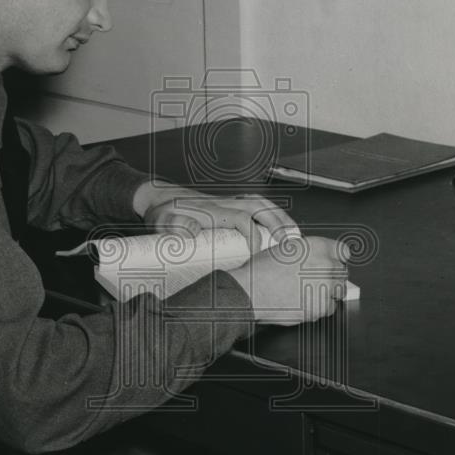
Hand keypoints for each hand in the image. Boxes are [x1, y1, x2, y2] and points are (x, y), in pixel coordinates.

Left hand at [133, 182, 300, 251]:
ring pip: (261, 204)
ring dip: (280, 217)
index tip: (258, 255)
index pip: (241, 219)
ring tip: (294, 234)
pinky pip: (256, 205)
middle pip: (259, 207)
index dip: (253, 236)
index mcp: (211, 210)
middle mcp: (224, 203)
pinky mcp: (230, 204)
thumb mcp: (162, 221)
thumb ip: (173, 226)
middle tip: (293, 243)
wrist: (159, 199)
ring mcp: (228, 202)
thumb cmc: (163, 214)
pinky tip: (279, 226)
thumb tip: (192, 231)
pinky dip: (272, 213)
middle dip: (279, 223)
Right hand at [226, 236, 349, 326]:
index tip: (334, 263)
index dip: (337, 258)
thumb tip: (315, 257)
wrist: (251, 292)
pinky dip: (322, 307)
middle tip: (317, 280)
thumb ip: (307, 251)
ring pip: (340, 290)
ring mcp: (325, 286)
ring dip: (330, 291)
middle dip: (332, 276)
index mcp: (317, 246)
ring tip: (312, 292)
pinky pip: (331, 307)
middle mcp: (324, 265)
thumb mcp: (285, 249)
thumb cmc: (261, 271)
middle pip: (342, 272)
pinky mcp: (321, 307)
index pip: (343, 251)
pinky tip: (307, 302)